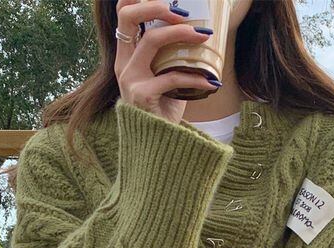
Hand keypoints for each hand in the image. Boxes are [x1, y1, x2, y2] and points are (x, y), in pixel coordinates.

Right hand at [115, 0, 219, 123]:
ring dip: (181, 34)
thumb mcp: (165, 80)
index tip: (168, 0)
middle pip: (130, 16)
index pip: (124, 16)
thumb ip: (171, 59)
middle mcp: (123, 64)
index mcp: (125, 57)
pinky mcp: (142, 95)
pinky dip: (195, 78)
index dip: (139, 0)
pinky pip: (172, 77)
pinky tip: (210, 83)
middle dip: (158, 7)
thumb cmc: (163, 112)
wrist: (157, 147)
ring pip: (151, 40)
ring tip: (203, 36)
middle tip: (184, 13)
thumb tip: (198, 35)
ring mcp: (130, 79)